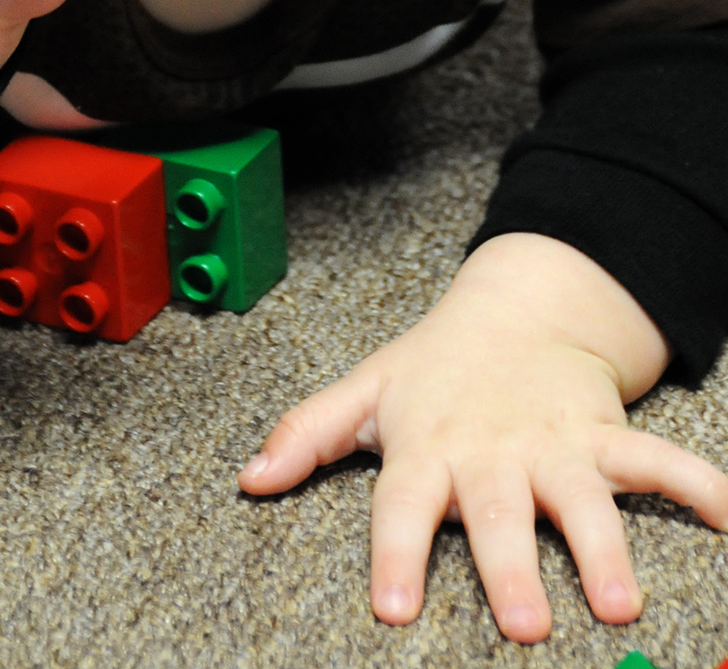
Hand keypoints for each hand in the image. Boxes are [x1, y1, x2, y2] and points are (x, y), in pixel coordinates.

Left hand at [239, 233, 727, 641]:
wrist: (515, 306)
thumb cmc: (433, 368)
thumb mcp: (366, 391)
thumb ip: (308, 435)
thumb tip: (248, 478)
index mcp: (426, 446)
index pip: (401, 503)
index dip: (396, 553)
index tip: (395, 610)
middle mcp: (490, 449)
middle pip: (497, 509)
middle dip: (509, 565)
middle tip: (521, 624)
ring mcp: (553, 442)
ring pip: (582, 496)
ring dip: (603, 547)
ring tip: (619, 602)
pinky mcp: (604, 435)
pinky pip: (657, 461)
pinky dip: (697, 488)